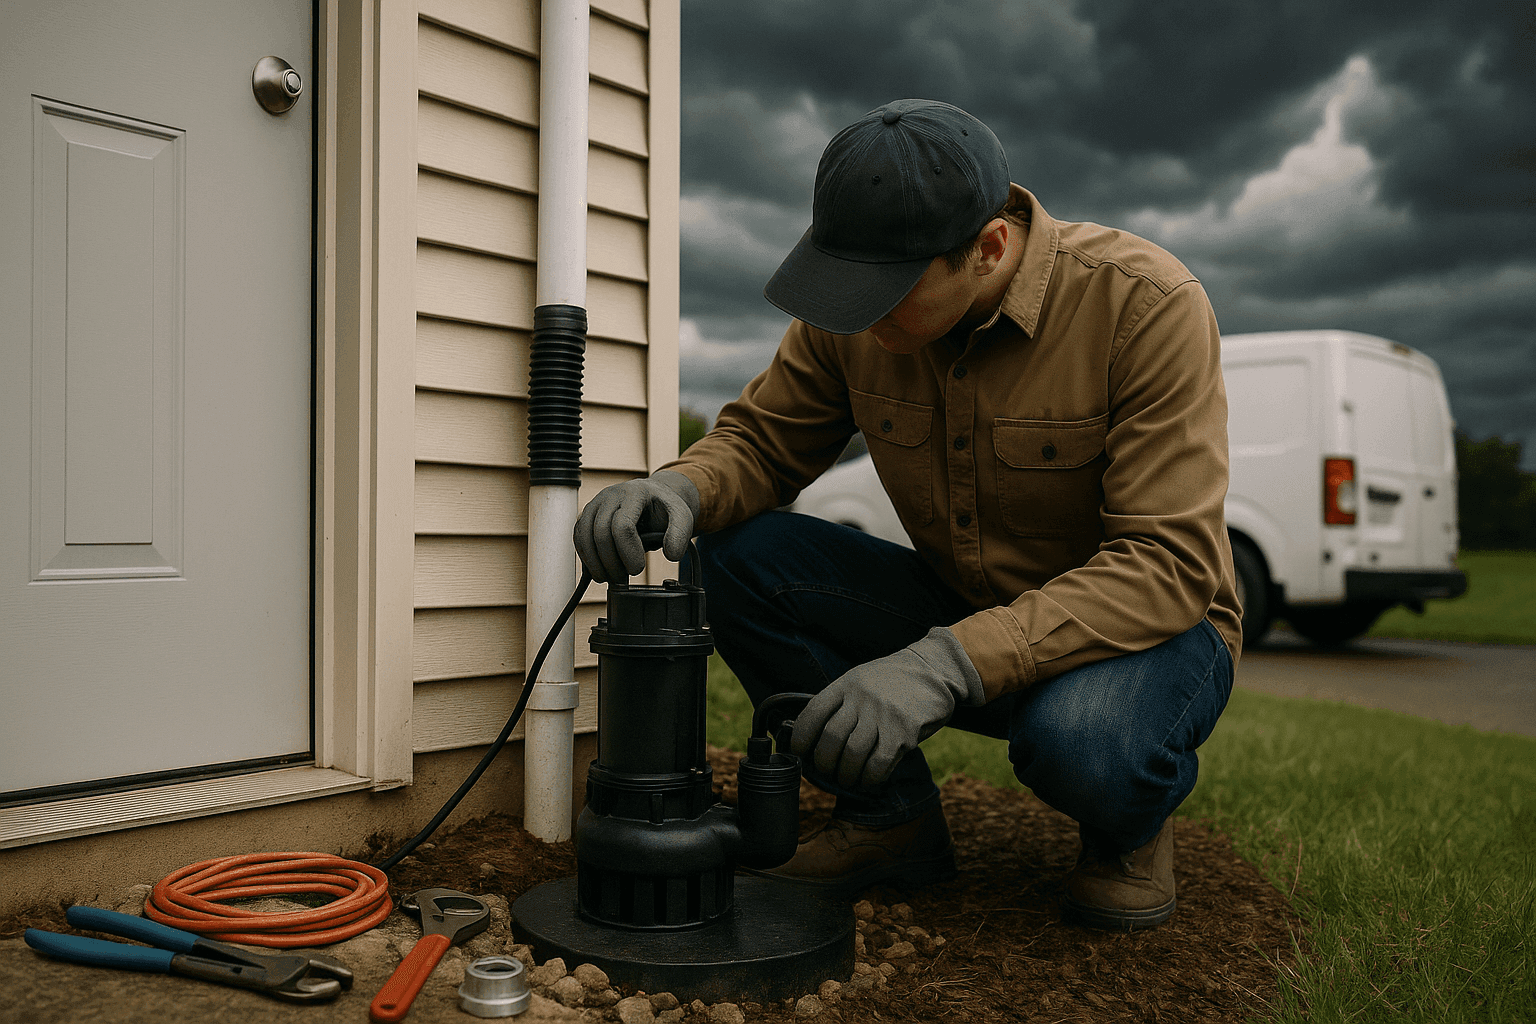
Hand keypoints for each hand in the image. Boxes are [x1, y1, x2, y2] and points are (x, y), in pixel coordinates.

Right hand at [573, 470, 700, 581]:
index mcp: (634, 494)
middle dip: (610, 562)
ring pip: (584, 536)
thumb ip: (680, 535)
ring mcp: (596, 504)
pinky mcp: (588, 515)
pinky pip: (579, 537)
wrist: (654, 497)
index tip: (638, 568)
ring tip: (610, 578)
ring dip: (595, 563)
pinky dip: (586, 557)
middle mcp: (610, 495)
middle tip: (623, 579)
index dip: (628, 552)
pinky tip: (600, 569)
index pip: (622, 525)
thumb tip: (672, 555)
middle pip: (600, 533)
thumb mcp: (682, 517)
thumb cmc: (665, 508)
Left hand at [791, 627, 985, 788]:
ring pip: (852, 754)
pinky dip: (869, 778)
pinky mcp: (903, 732)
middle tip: (826, 771)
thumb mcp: (863, 678)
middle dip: (824, 762)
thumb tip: (819, 736)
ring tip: (847, 780)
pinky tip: (868, 780)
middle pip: (831, 738)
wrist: (935, 669)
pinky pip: (878, 763)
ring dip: (845, 774)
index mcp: (847, 683)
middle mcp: (862, 698)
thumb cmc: (895, 679)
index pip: (813, 712)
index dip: (801, 738)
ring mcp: (883, 715)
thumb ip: (843, 701)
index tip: (800, 753)